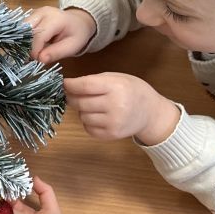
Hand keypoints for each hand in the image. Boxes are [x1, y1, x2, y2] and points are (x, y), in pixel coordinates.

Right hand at [28, 6, 96, 63]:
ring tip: (31, 52)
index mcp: (55, 19)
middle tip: (32, 57)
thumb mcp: (72, 46)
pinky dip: (24, 37)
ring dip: (23, 41)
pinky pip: (22, 27)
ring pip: (21, 28)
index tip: (37, 60)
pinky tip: (29, 45)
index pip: (38, 35)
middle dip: (26, 45)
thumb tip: (40, 59)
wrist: (79, 21)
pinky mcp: (31, 15)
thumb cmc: (77, 34)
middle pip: (26, 29)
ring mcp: (35, 12)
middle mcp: (42, 12)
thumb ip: (56, 53)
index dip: (35, 50)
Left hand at [65, 73, 180, 144]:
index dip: (70, 85)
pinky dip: (88, 122)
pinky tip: (98, 116)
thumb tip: (68, 86)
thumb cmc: (131, 90)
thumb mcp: (116, 78)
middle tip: (72, 95)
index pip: (85, 86)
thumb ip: (94, 81)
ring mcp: (113, 122)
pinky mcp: (112, 135)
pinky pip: (89, 129)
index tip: (63, 84)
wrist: (151, 112)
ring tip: (93, 106)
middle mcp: (115, 105)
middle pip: (81, 103)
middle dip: (72, 98)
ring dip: (82, 111)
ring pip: (83, 116)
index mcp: (116, 87)